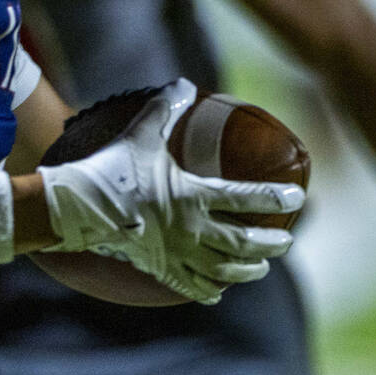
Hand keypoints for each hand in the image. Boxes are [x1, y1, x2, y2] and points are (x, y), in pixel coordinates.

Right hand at [38, 79, 301, 303]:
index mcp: (192, 196)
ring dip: (247, 270)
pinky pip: (190, 286)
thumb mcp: (140, 132)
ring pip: (223, 271)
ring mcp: (175, 253)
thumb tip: (183, 82)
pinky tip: (218, 292)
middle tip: (287, 239)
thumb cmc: (112, 168)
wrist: (78, 207)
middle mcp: (190, 230)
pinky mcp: (158, 268)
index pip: (244, 198)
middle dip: (271, 243)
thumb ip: (165, 107)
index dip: (274, 197)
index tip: (297, 197)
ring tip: (261, 268)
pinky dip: (208, 290)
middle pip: (243, 243)